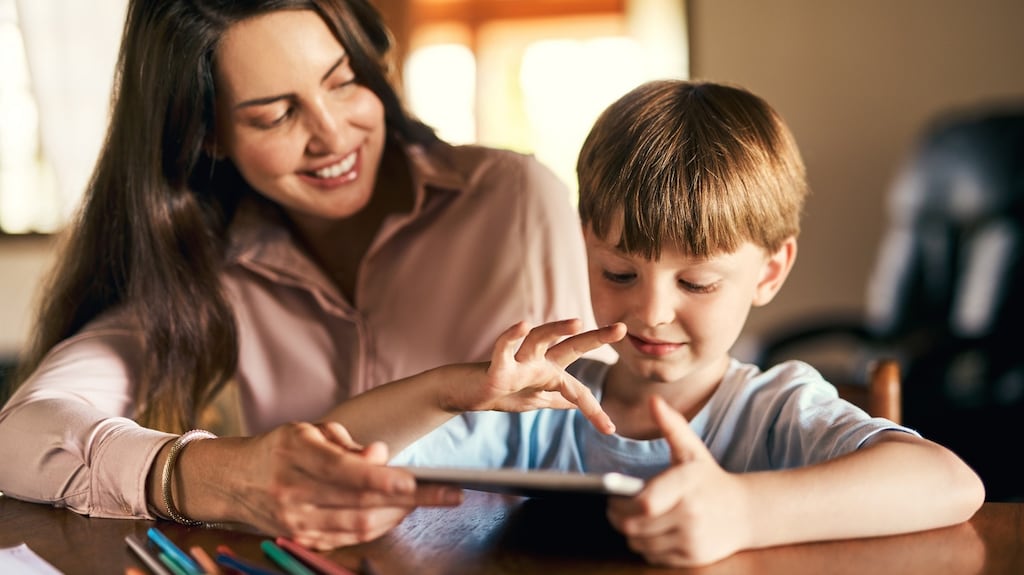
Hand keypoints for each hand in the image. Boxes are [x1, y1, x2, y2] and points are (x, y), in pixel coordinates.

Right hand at [210, 421, 462, 549]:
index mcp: (295, 455)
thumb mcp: (308, 431)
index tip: (414, 479)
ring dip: (399, 514)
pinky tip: (398, 512)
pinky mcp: (302, 538)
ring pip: (359, 525)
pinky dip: (379, 526)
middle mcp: (293, 492)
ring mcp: (296, 521)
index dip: (383, 478)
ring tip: (427, 499)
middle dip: (410, 500)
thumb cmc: (280, 449)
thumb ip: (346, 444)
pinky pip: (350, 537)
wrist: (233, 481)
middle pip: (361, 503)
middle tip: (447, 493)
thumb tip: (381, 456)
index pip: (346, 472)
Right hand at [454, 319, 625, 433]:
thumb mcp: (532, 400)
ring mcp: (517, 363)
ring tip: (577, 322)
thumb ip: (555, 398)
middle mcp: (537, 363)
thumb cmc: (498, 392)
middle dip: (595, 338)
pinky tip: (521, 325)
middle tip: (621, 329)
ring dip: (557, 330)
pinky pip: (503, 350)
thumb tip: (575, 403)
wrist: (463, 394)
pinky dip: (510, 338)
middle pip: (570, 347)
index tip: (610, 430)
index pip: (578, 388)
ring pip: (539, 340)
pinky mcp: (495, 368)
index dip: (594, 410)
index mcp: (548, 373)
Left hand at [606, 395, 749, 566]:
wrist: (745, 512)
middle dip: (619, 519)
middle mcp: (690, 516)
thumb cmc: (709, 478)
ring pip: (640, 543)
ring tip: (634, 520)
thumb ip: (671, 425)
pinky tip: (651, 532)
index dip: (620, 504)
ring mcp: (691, 540)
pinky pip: (654, 557)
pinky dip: (646, 547)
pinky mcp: (692, 558)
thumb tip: (654, 400)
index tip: (613, 497)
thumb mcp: (692, 450)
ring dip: (631, 533)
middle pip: (634, 526)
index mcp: (686, 486)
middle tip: (616, 509)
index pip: (643, 504)